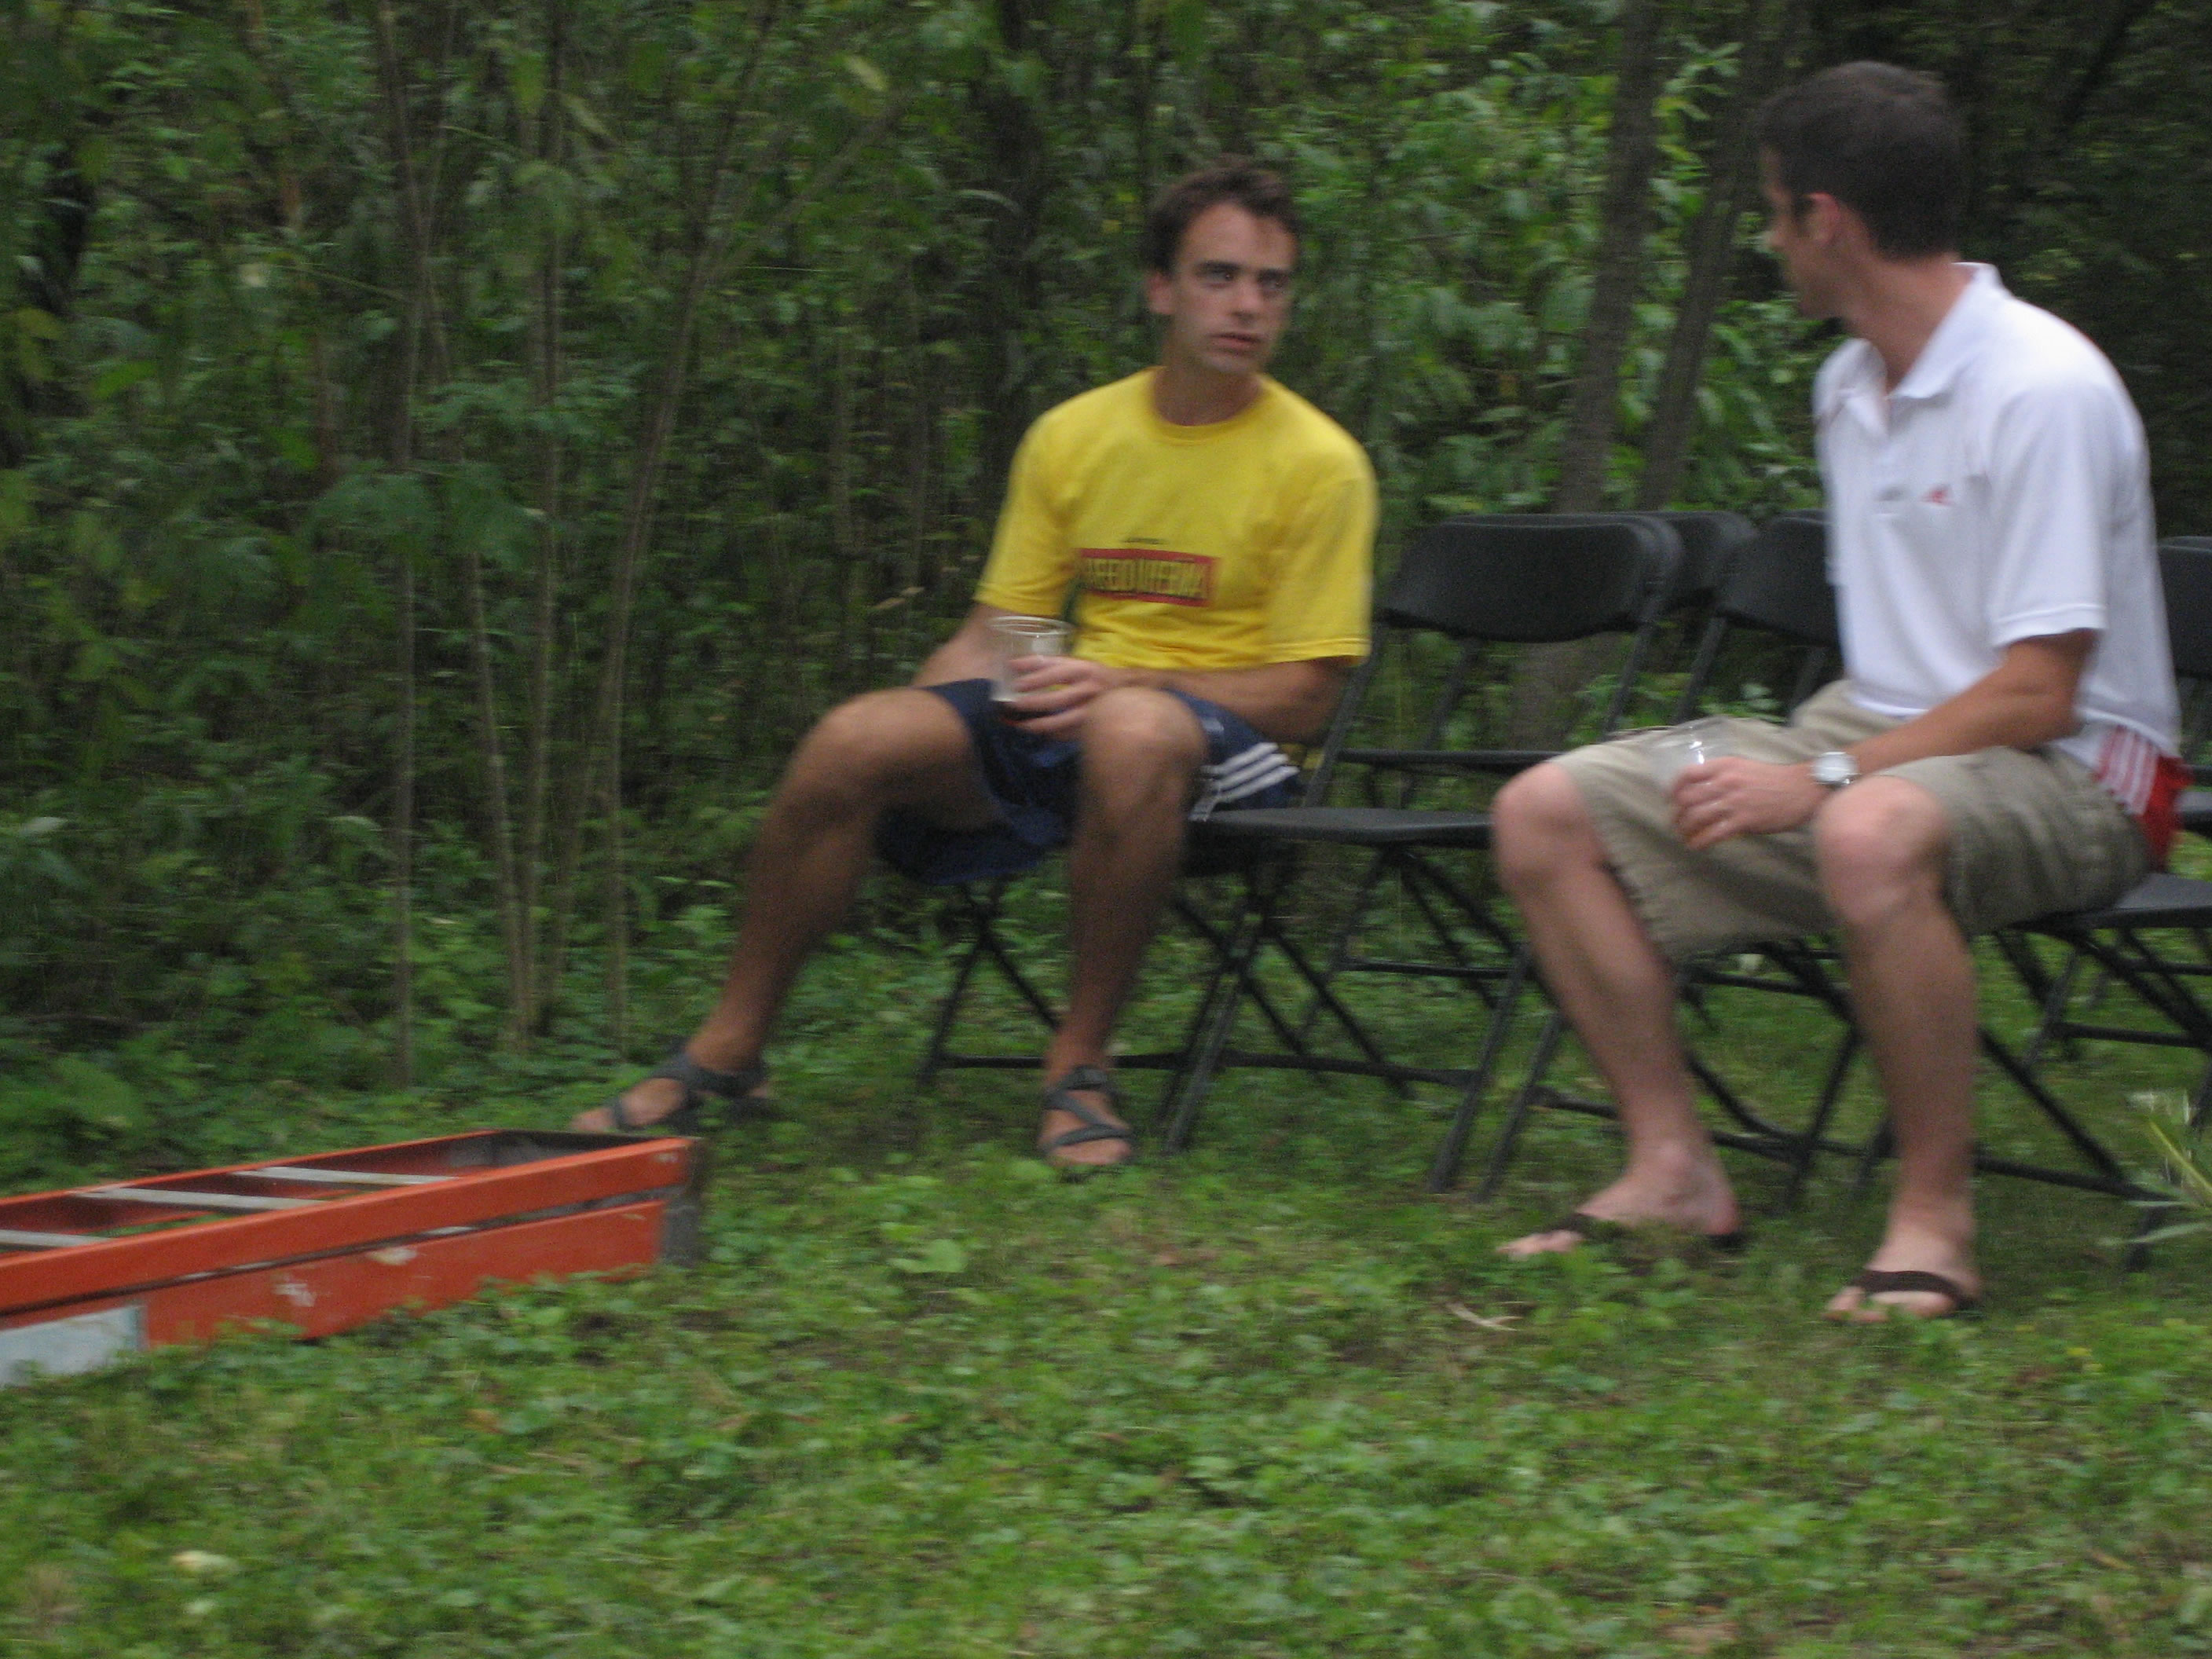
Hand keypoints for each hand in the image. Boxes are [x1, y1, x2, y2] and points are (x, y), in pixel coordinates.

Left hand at [999, 655, 1128, 738]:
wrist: (1127, 691)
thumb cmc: (1094, 674)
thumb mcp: (1076, 662)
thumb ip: (1047, 662)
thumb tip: (1014, 664)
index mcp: (1084, 670)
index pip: (1057, 673)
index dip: (1036, 679)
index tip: (1016, 683)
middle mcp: (1088, 691)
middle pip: (1057, 700)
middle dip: (1032, 703)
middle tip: (1011, 705)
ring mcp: (1091, 712)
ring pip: (1061, 722)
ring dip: (1037, 725)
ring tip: (1019, 724)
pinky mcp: (1091, 728)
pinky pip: (1066, 735)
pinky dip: (1050, 735)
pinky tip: (1037, 733)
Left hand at [1671, 757, 1827, 848]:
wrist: (1803, 789)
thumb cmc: (1774, 779)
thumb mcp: (1744, 767)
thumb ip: (1723, 776)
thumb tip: (1702, 792)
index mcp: (1725, 766)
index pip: (1687, 774)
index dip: (1674, 789)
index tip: (1671, 800)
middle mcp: (1726, 781)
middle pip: (1687, 799)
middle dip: (1676, 814)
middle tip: (1676, 823)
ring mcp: (1734, 802)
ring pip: (1696, 818)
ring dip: (1684, 830)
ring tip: (1684, 836)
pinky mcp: (1743, 821)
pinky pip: (1712, 834)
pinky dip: (1700, 842)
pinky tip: (1696, 846)